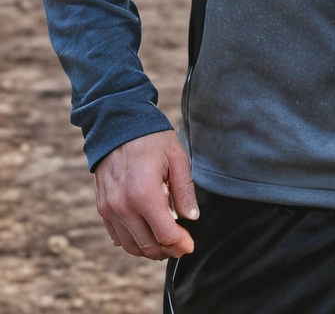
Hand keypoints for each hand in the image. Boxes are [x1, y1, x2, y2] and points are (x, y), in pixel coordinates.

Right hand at [93, 129, 199, 260]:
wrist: (118, 124)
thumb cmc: (150, 138)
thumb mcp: (176, 158)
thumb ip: (184, 190)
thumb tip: (191, 217)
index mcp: (144, 194)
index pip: (165, 235)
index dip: (180, 244)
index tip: (190, 244)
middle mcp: (123, 207)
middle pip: (148, 246)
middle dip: (167, 250)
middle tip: (180, 244)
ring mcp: (110, 209)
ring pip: (131, 246)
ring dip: (150, 249)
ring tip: (165, 241)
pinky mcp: (103, 208)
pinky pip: (118, 236)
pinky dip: (133, 241)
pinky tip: (146, 231)